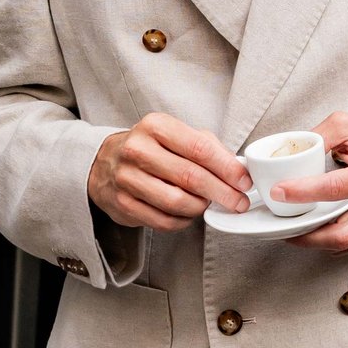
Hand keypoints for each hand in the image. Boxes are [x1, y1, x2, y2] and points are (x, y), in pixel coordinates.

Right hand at [90, 114, 249, 229]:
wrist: (103, 163)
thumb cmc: (148, 148)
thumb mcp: (173, 134)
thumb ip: (206, 146)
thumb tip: (236, 167)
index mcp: (155, 126)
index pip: (200, 148)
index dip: (227, 168)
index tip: (244, 181)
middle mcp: (138, 150)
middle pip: (190, 177)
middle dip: (222, 193)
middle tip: (238, 202)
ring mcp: (127, 178)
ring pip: (177, 202)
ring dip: (200, 207)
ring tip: (208, 204)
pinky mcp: (123, 204)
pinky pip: (163, 220)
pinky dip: (183, 221)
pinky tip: (188, 214)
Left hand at [280, 111, 347, 250]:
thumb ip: (321, 136)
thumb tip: (292, 152)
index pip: (334, 188)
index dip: (302, 192)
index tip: (279, 191)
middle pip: (340, 234)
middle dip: (306, 236)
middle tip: (284, 226)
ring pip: (345, 243)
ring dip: (316, 240)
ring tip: (295, 228)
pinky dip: (332, 240)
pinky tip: (318, 229)